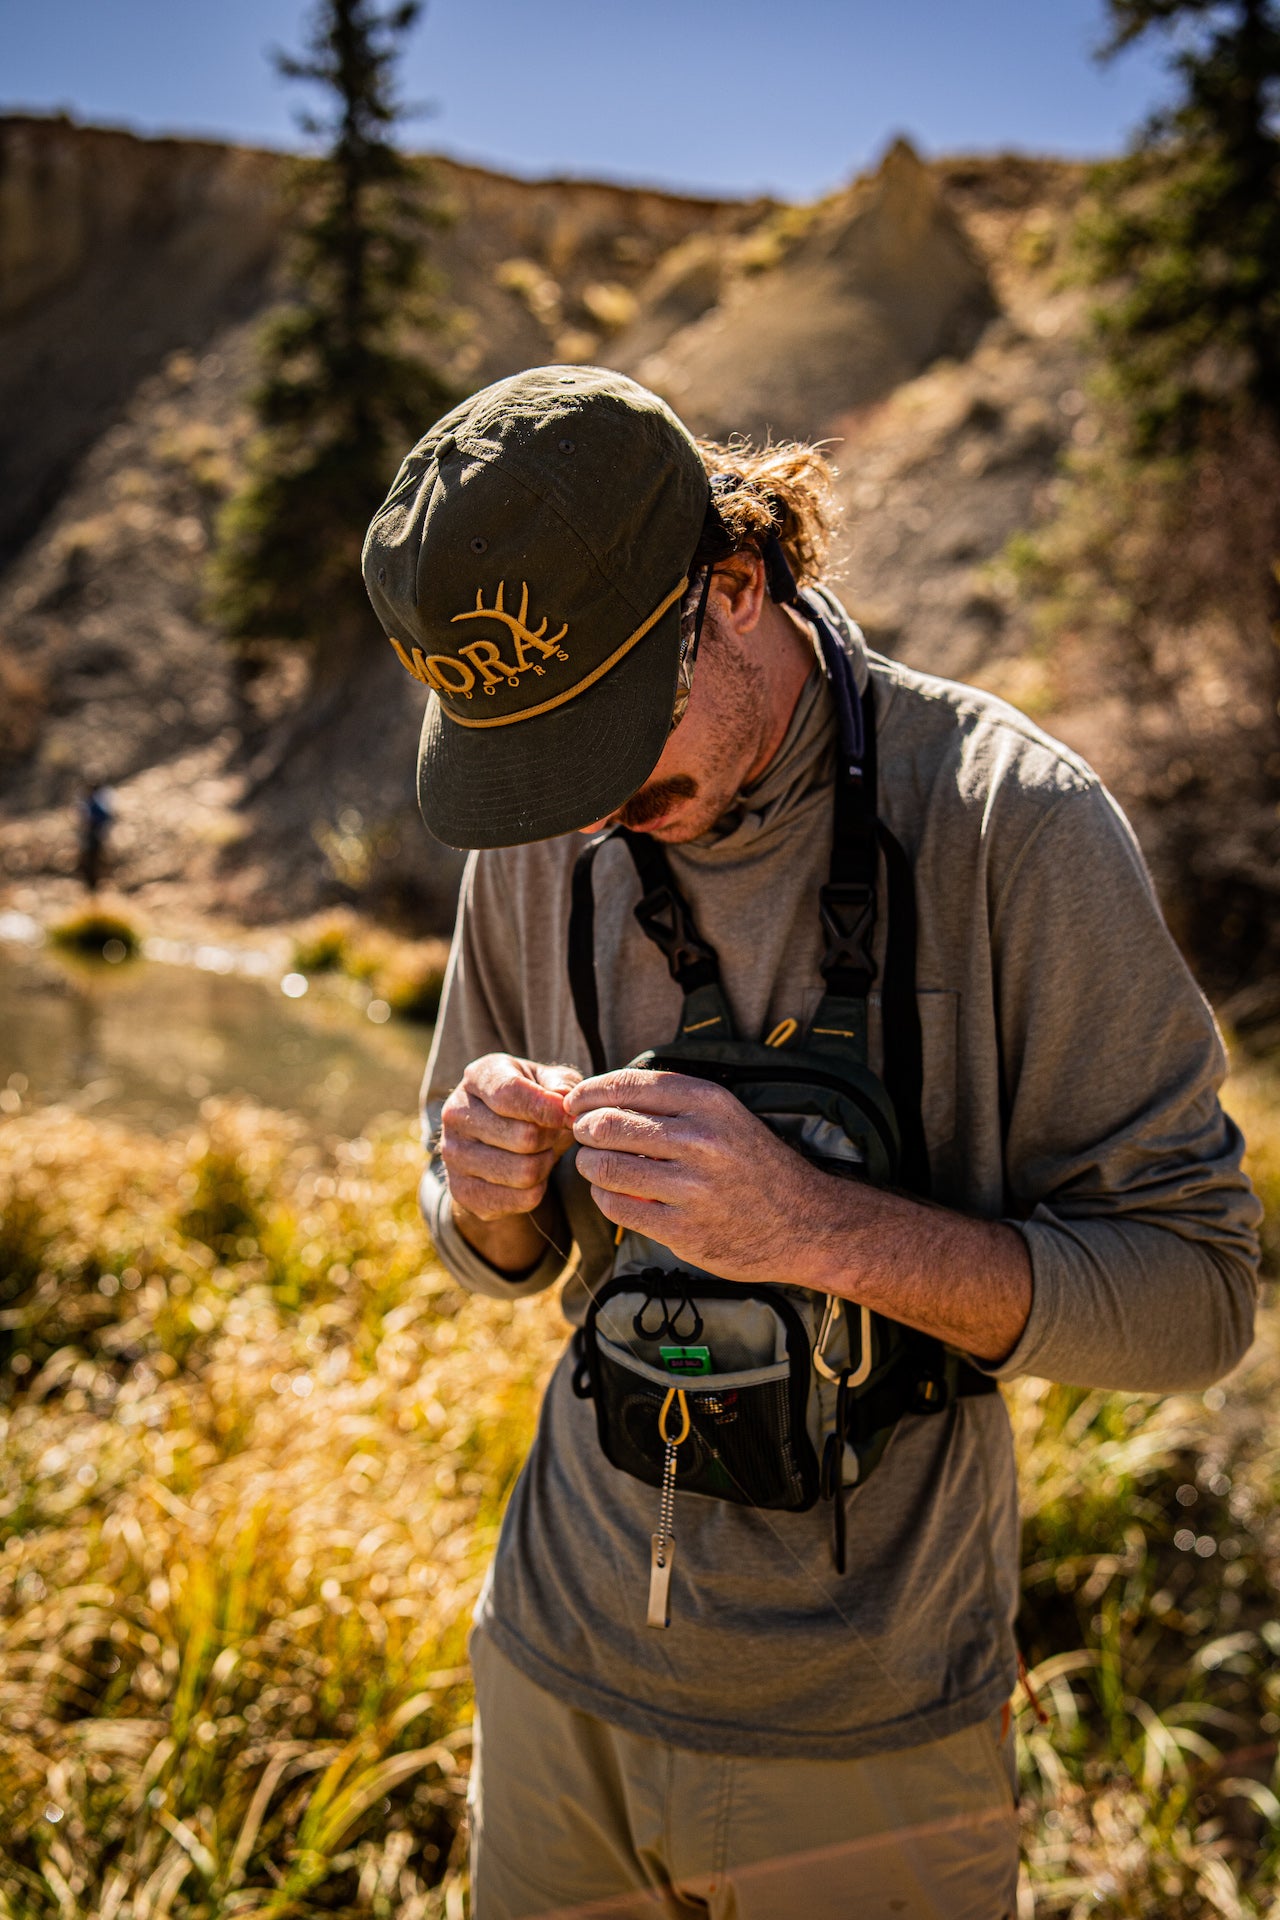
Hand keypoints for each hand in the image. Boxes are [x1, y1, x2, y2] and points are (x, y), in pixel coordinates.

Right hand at [440, 1054, 581, 1224]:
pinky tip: (531, 1175)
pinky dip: (537, 1190)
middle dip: (551, 1139)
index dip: (546, 1109)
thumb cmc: (531, 1102)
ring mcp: (453, 1154)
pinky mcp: (461, 1191)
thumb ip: (562, 1086)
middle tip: (554, 1136)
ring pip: (525, 1172)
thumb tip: (565, 1105)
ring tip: (542, 1153)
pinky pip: (521, 1199)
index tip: (568, 1117)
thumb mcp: (550, 1082)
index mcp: (478, 1076)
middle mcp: (456, 1112)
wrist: (498, 1141)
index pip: (510, 1094)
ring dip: (545, 1165)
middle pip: (524, 1137)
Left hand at [566, 1068, 827, 1283]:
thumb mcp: (725, 1116)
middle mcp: (702, 1140)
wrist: (804, 1223)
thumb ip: (673, 1103)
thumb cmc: (753, 1165)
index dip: (590, 1092)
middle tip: (582, 1136)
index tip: (576, 1103)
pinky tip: (611, 1193)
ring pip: (607, 1167)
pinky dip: (604, 1197)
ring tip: (593, 1165)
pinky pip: (618, 1206)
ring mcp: (693, 1188)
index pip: (630, 1084)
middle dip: (583, 1129)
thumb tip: (600, 1095)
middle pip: (608, 1124)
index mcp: (710, 1102)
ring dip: (588, 1165)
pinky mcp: (684, 1230)